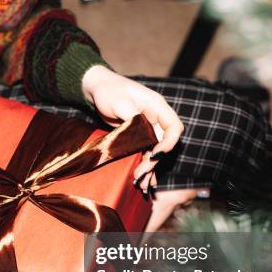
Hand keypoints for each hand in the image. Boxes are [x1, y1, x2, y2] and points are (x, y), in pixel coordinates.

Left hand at [82, 65, 183, 192]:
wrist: (97, 88)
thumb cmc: (109, 91)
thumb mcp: (120, 103)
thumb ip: (133, 119)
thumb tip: (143, 136)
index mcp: (157, 107)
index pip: (174, 128)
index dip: (168, 143)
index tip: (154, 155)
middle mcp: (156, 119)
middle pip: (163, 144)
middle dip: (153, 161)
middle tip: (140, 174)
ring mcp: (147, 128)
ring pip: (154, 151)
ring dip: (148, 167)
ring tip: (140, 183)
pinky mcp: (137, 136)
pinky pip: (144, 152)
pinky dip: (142, 164)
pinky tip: (141, 179)